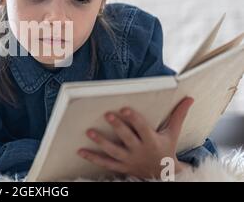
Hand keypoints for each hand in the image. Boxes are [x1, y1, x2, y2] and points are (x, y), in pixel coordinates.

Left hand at [77, 97, 193, 179]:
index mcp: (152, 140)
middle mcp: (140, 151)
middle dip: (118, 127)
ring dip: (101, 142)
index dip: (134, 119)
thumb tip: (190, 98)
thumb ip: (179, 115)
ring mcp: (129, 160)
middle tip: (107, 115)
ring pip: (113, 152)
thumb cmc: (167, 149)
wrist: (163, 173)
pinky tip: (81, 151)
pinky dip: (93, 158)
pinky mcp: (122, 167)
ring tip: (89, 132)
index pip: (142, 128)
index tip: (125, 108)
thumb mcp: (173, 133)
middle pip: (127, 138)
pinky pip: (106, 163)